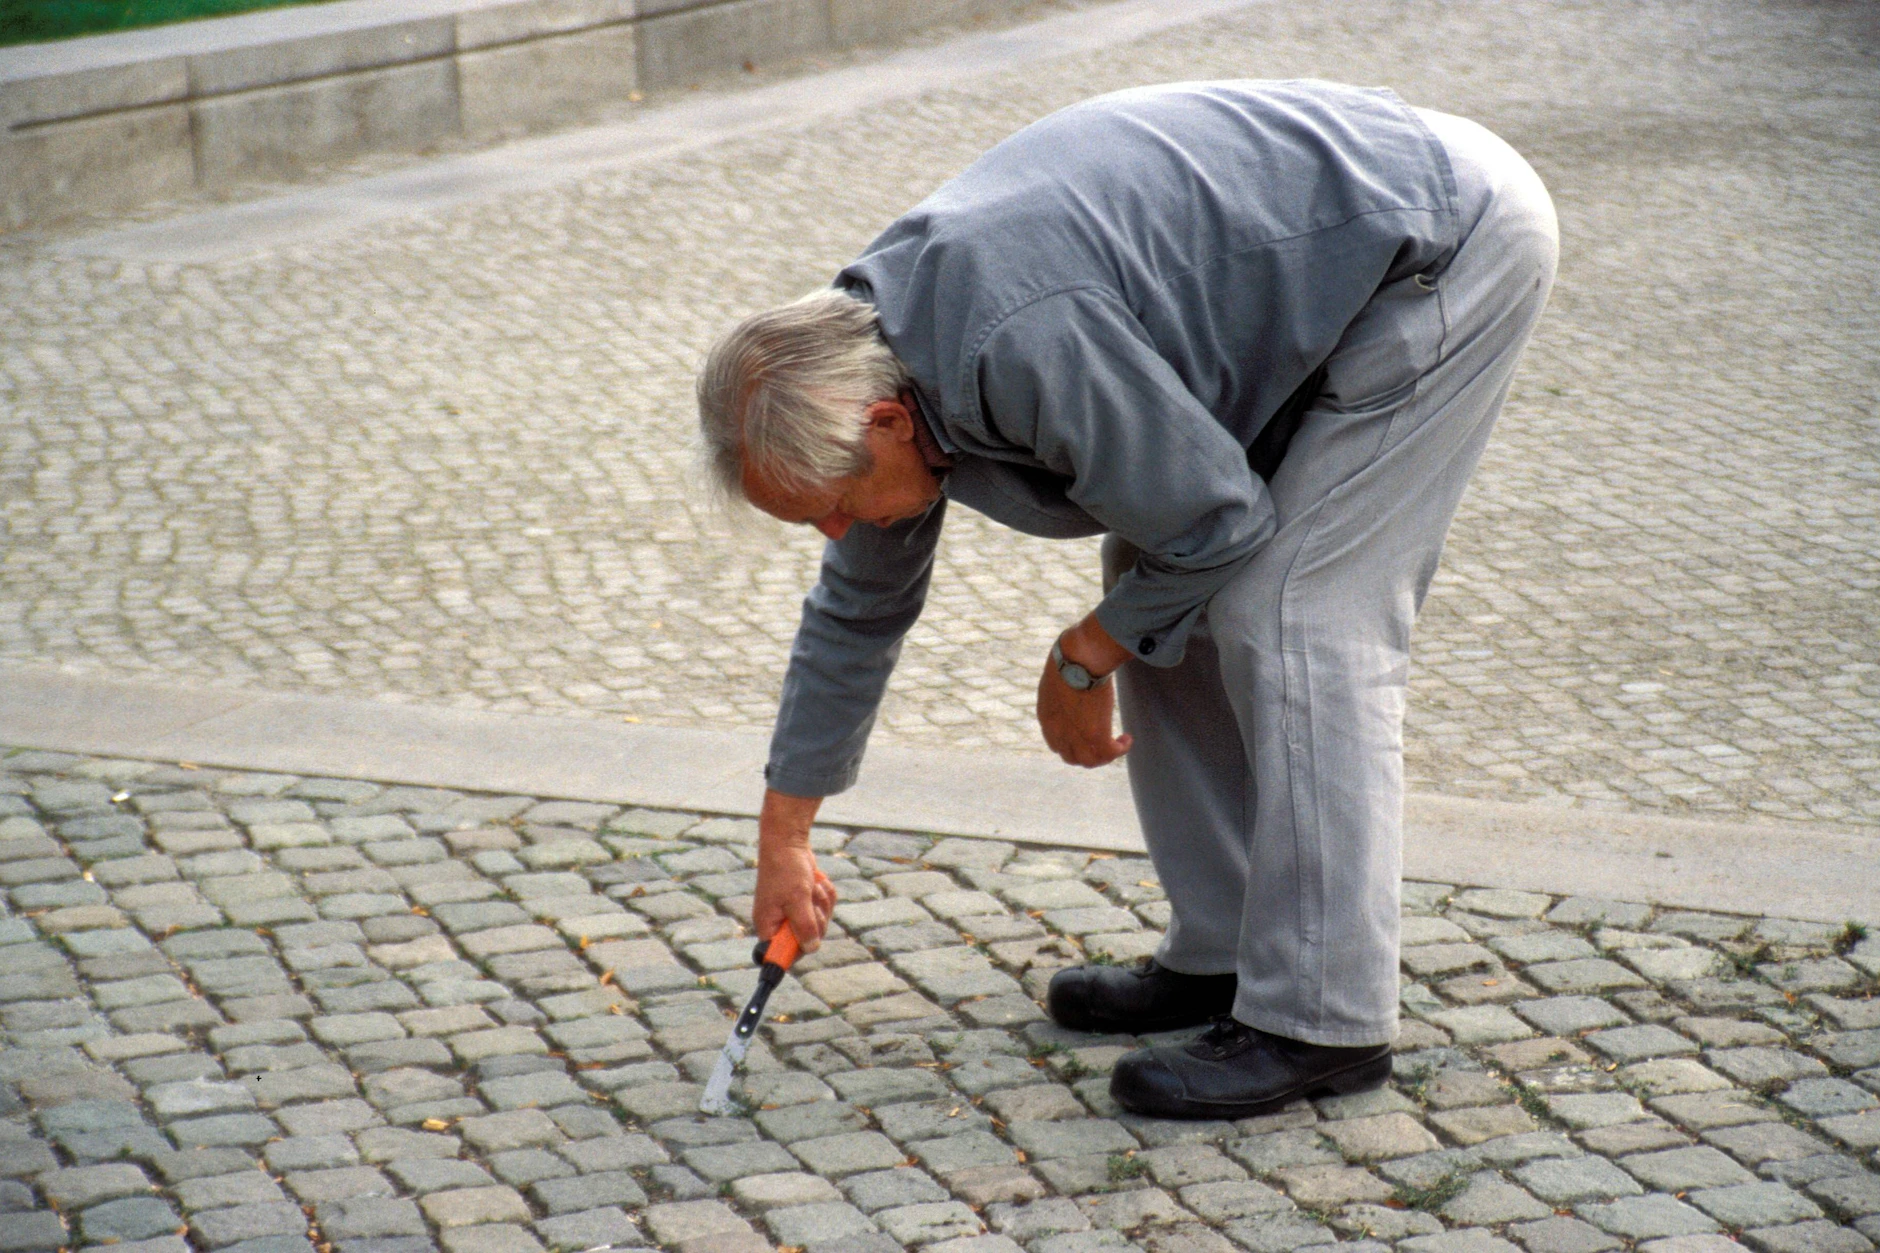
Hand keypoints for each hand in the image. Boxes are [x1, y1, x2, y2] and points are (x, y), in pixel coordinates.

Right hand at [753, 789, 837, 951]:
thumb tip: (811, 948)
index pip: (781, 954)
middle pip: (808, 940)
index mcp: (768, 926)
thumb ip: (804, 926)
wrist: (788, 841)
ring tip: (813, 887)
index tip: (807, 939)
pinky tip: (817, 882)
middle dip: (817, 919)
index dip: (796, 950)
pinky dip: (825, 895)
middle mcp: (779, 922)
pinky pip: (825, 908)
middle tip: (812, 903)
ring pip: (820, 923)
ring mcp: (794, 912)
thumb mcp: (797, 899)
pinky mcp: (806, 902)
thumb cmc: (786, 869)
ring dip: (822, 903)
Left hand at [1037, 614, 1133, 766]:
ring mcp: (1074, 735)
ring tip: (1118, 744)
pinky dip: (1120, 749)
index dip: (1072, 743)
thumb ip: (1066, 675)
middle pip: (1072, 757)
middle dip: (1089, 753)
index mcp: (1046, 715)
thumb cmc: (1072, 652)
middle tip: (1106, 743)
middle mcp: (1057, 731)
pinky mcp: (1094, 735)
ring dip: (1106, 755)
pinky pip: (1109, 754)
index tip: (1087, 735)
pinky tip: (1128, 738)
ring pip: (1090, 761)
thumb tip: (1077, 659)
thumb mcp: (1061, 669)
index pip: (1056, 743)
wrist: (1079, 655)